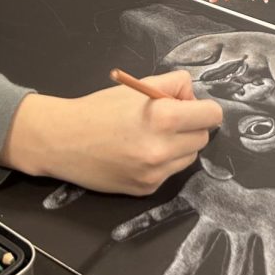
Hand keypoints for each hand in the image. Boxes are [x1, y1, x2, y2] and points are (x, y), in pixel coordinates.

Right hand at [0, 71, 222, 194]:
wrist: (62, 140)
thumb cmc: (100, 108)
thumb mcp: (138, 86)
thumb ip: (174, 85)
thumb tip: (194, 97)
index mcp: (164, 118)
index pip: (212, 116)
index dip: (203, 108)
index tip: (191, 107)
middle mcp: (162, 149)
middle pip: (202, 138)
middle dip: (190, 126)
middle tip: (167, 119)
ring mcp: (155, 173)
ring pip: (188, 157)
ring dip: (178, 146)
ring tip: (150, 136)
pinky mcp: (146, 189)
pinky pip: (168, 172)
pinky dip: (161, 162)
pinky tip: (137, 153)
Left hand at [113, 171, 274, 274]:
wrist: (260, 126)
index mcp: (271, 215)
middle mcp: (243, 219)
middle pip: (237, 262)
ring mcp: (217, 209)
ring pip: (197, 245)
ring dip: (182, 269)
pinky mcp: (195, 193)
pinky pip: (167, 210)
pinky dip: (145, 221)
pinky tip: (124, 235)